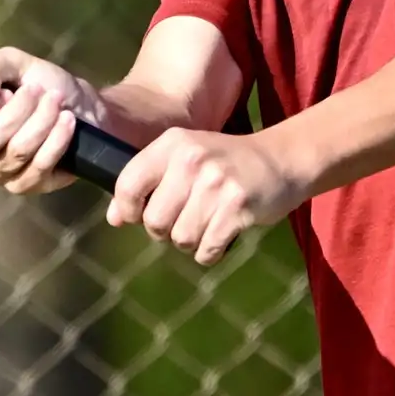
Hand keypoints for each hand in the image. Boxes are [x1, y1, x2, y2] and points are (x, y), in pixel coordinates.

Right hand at [0, 46, 97, 194]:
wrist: (84, 105)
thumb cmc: (42, 84)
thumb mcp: (14, 63)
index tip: (7, 92)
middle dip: (19, 111)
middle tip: (39, 90)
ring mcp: (2, 174)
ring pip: (16, 152)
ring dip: (42, 120)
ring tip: (57, 102)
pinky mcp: (30, 186)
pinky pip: (39, 167)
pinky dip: (56, 140)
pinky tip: (67, 122)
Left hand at [107, 128, 307, 265]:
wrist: (281, 159)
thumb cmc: (225, 162)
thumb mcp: (184, 159)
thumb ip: (146, 183)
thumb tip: (113, 219)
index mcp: (172, 144)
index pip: (127, 184)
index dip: (127, 210)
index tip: (138, 216)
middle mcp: (191, 160)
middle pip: (154, 221)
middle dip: (165, 230)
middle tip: (184, 219)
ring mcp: (216, 184)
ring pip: (181, 239)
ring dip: (191, 241)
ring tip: (207, 223)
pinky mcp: (237, 208)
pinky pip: (207, 250)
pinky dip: (211, 252)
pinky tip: (222, 234)